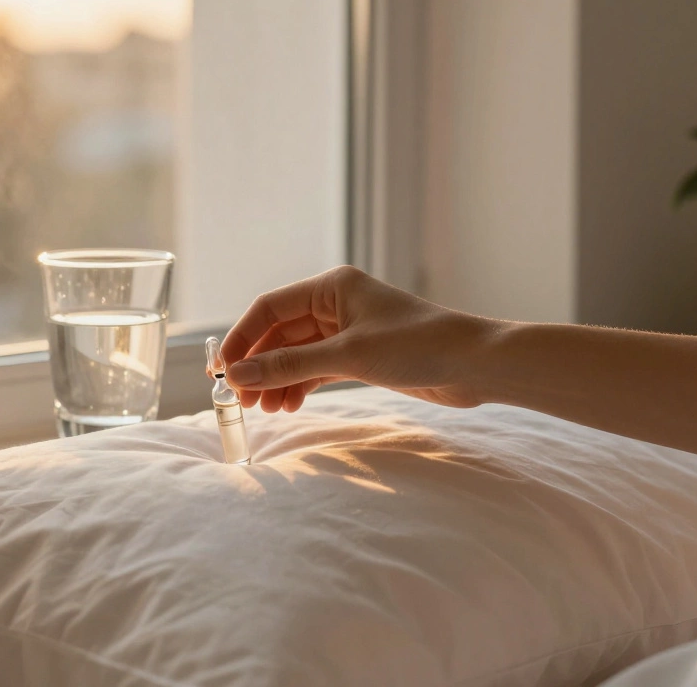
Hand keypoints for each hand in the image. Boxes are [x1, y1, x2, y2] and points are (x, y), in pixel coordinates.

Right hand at [221, 266, 498, 411]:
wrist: (474, 365)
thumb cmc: (417, 346)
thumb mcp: (347, 356)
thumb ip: (289, 365)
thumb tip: (239, 376)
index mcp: (332, 287)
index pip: (269, 308)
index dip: (242, 339)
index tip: (222, 372)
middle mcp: (337, 303)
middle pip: (280, 333)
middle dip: (259, 365)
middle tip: (242, 399)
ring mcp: (349, 330)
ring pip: (298, 354)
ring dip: (278, 379)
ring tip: (266, 410)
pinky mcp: (362, 355)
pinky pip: (317, 368)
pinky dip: (301, 385)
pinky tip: (289, 405)